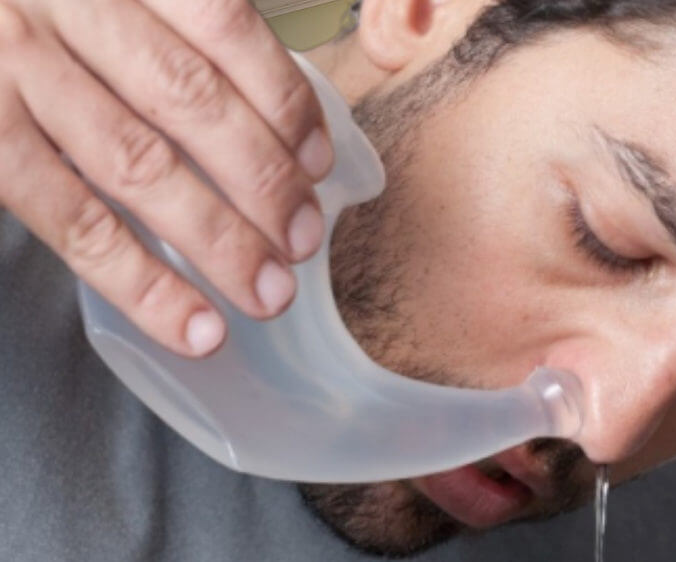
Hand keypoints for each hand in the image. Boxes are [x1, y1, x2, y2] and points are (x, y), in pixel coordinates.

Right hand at [0, 0, 333, 355]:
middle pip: (188, 100)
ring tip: (267, 292)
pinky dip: (139, 282)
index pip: (224, 27)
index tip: (317, 162)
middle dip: (261, 180)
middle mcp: (68, 4)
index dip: (282, 100)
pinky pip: (71, 221)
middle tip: (302, 241)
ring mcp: (15, 67)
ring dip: (217, 239)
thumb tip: (271, 124)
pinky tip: (191, 324)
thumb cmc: (41, 5)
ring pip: (137, 164)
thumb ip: (172, 31)